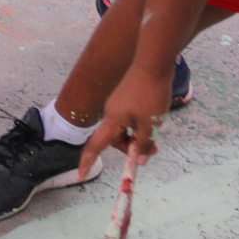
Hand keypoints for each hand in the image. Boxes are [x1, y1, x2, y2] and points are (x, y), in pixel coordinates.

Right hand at [79, 64, 173, 178]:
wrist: (153, 62)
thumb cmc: (151, 94)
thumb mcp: (151, 124)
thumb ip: (144, 143)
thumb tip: (141, 160)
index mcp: (112, 120)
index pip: (95, 146)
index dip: (87, 162)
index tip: (80, 176)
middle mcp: (111, 112)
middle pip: (115, 138)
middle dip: (131, 147)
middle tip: (153, 150)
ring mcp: (118, 103)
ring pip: (125, 127)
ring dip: (138, 134)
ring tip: (157, 130)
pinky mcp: (126, 95)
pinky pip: (129, 116)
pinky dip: (140, 123)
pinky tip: (155, 115)